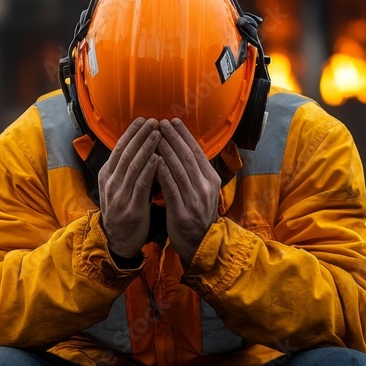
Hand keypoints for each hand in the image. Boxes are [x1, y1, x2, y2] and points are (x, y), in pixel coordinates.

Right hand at [99, 117, 161, 258]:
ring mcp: (119, 196)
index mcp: (106, 176)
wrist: (118, 241)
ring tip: (158, 133)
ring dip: (146, 147)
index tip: (143, 119)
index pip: (118, 149)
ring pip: (133, 166)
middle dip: (140, 135)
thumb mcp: (118, 188)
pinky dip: (149, 170)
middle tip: (153, 120)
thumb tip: (137, 147)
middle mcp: (110, 184)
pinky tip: (158, 158)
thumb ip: (125, 170)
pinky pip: (140, 185)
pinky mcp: (131, 208)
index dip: (131, 133)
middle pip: (126, 153)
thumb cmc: (123, 211)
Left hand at [155, 118, 220, 264]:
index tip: (173, 121)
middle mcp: (205, 187)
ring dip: (166, 150)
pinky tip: (154, 161)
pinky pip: (172, 188)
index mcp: (211, 179)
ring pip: (179, 169)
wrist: (201, 244)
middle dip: (173, 137)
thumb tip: (184, 150)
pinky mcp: (183, 212)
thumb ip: (196, 173)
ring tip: (155, 136)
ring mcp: (195, 199)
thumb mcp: (203, 192)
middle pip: (187, 156)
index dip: (184, 135)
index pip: (197, 151)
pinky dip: (163, 173)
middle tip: (161, 122)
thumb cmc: (198, 215)